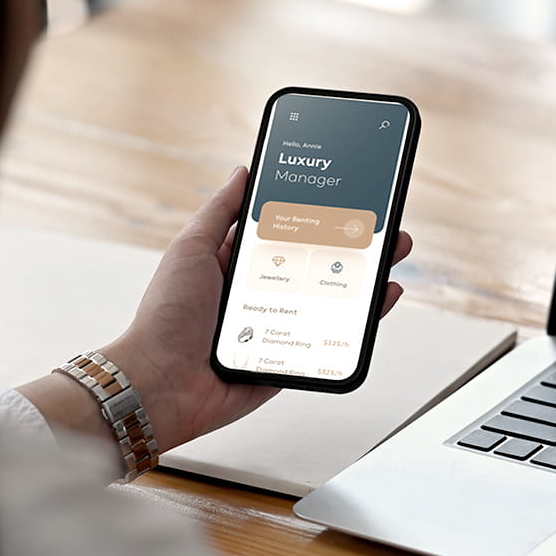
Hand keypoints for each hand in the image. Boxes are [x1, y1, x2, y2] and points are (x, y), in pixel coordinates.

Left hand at [97, 166, 412, 450]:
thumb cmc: (165, 317)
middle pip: (319, 260)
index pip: (288, 230)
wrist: (162, 383)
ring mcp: (280, 323)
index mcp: (238, 262)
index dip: (319, 213)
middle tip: (386, 223)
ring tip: (393, 254)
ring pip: (333, 295)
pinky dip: (361, 320)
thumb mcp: (190, 249)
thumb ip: (220, 211)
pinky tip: (381, 299)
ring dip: (367, 275)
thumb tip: (243, 171)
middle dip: (356, 240)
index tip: (348, 195)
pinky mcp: (292, 355)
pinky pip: (332, 335)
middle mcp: (264, 291)